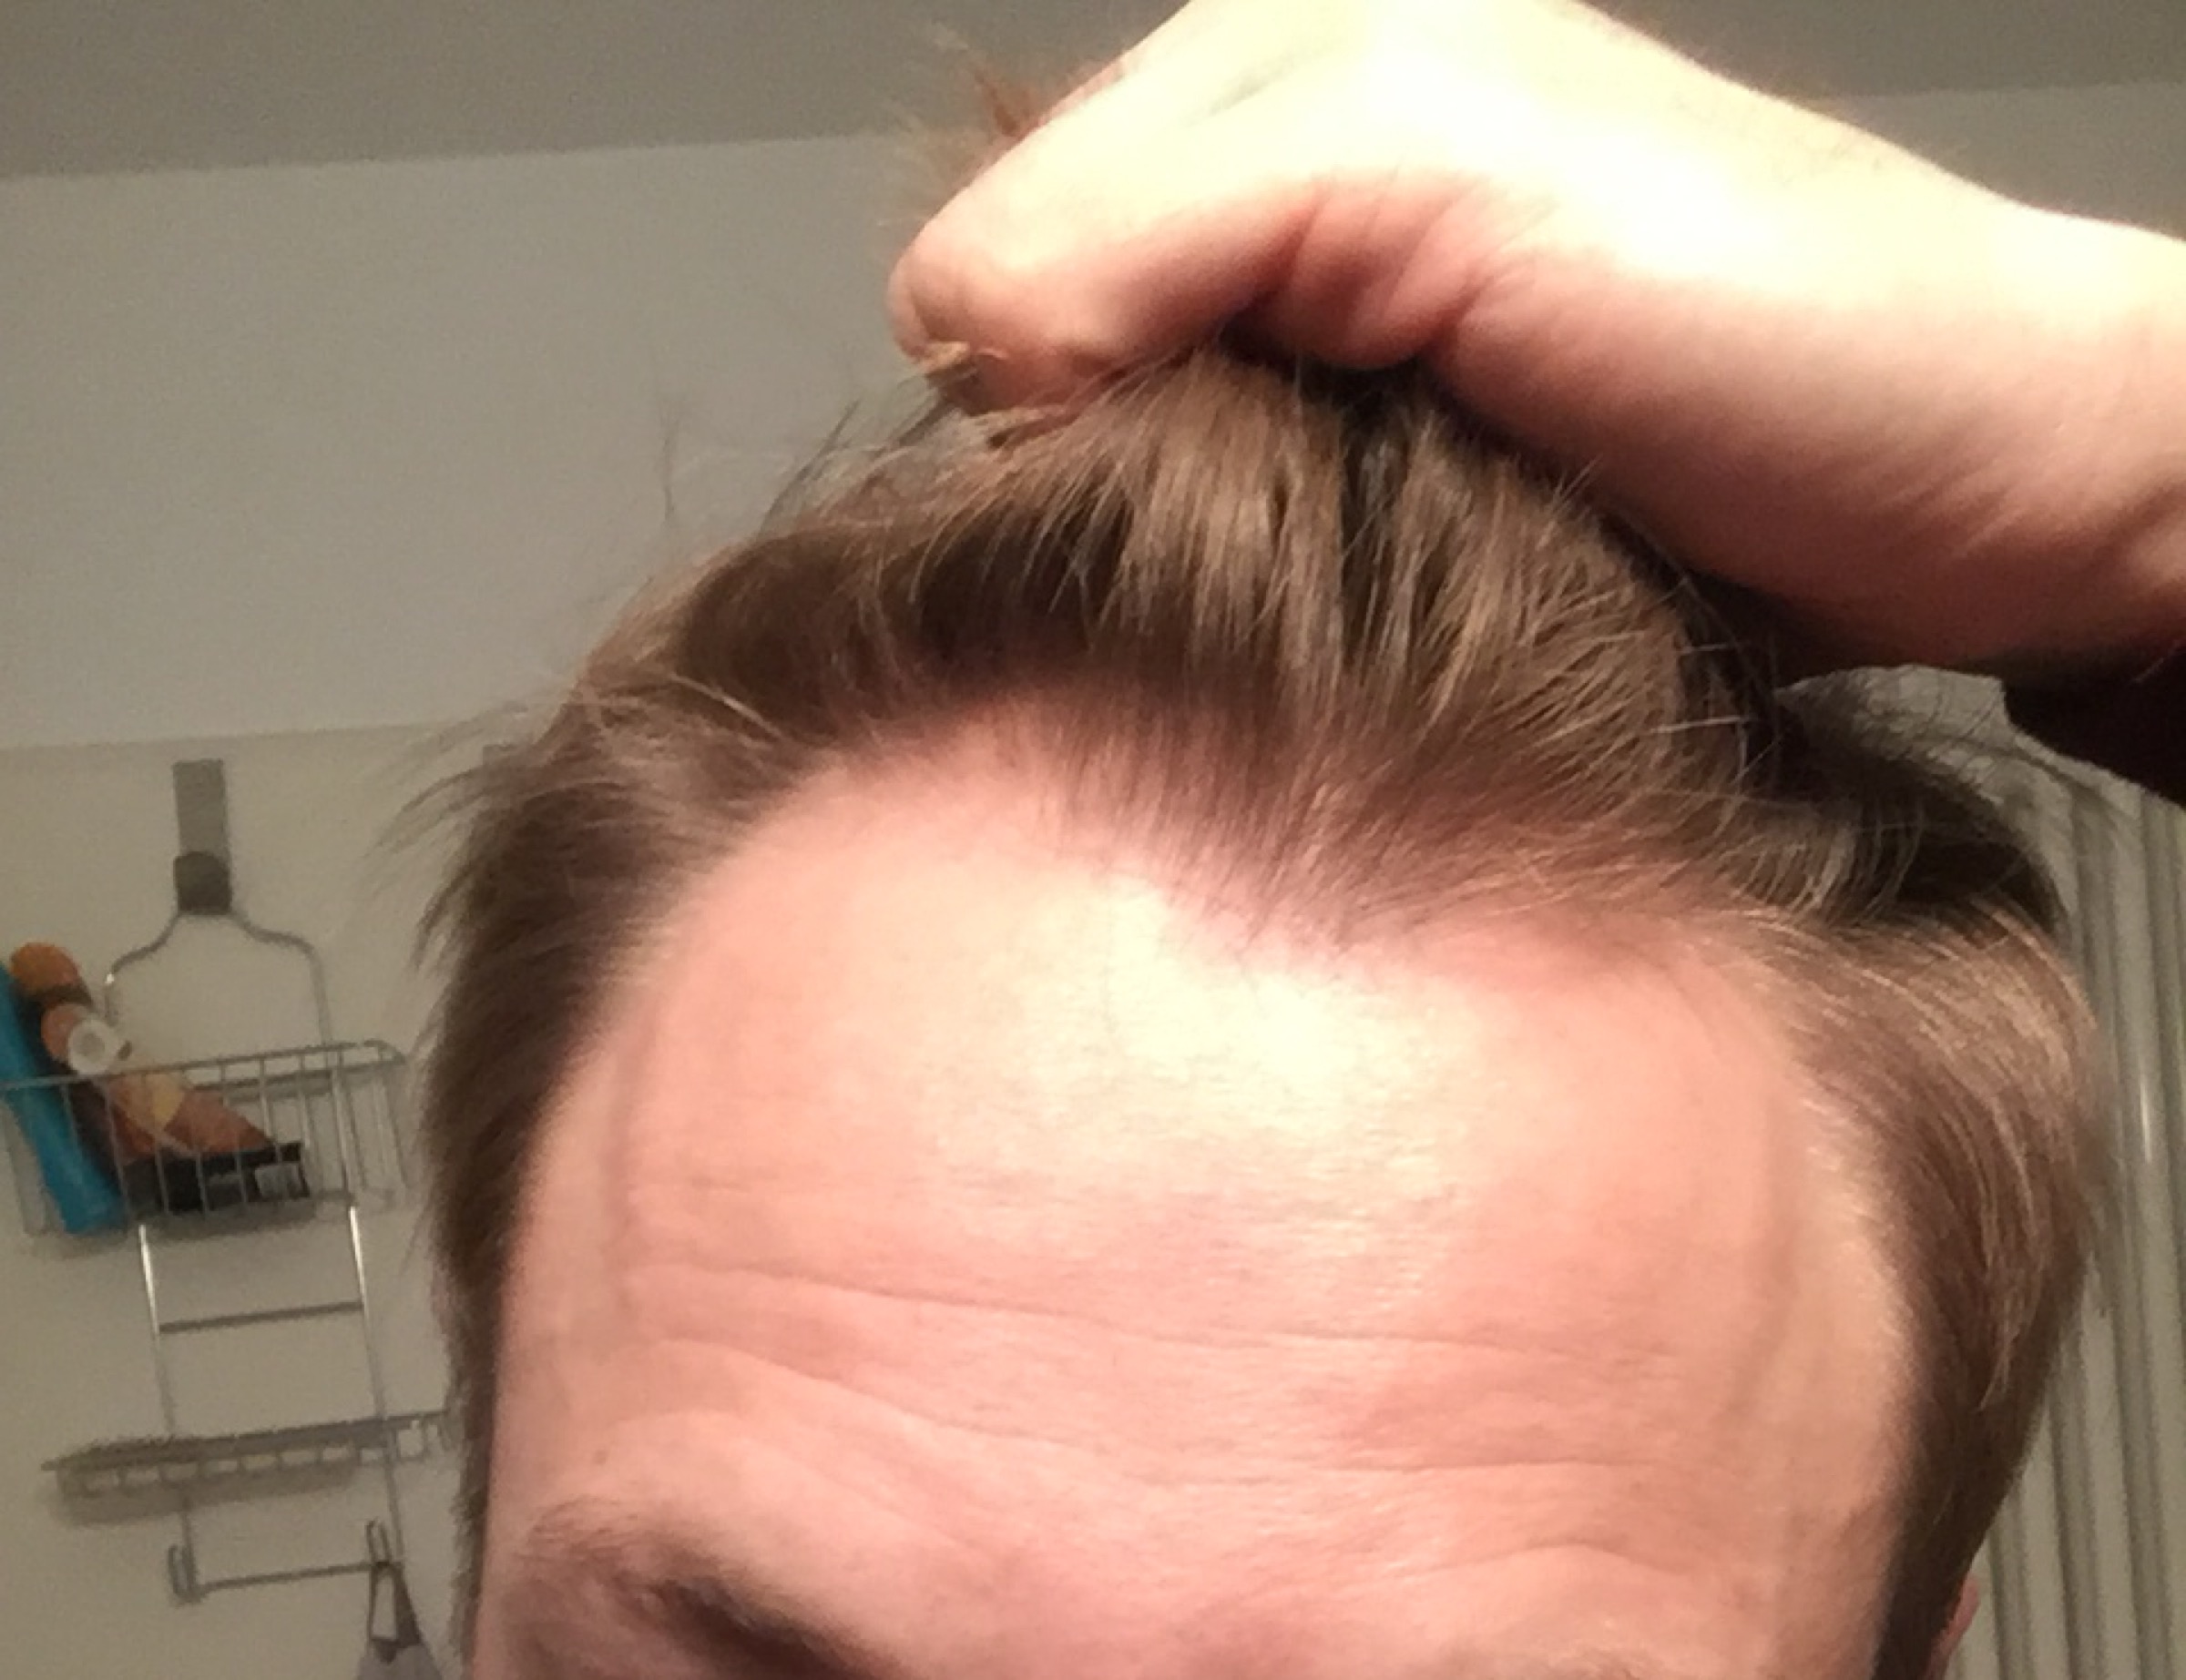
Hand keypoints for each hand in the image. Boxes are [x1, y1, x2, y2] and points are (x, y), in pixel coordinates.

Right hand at [890, 0, 2185, 670]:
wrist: (1993, 485)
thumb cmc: (1791, 333)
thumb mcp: (1427, 175)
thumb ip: (1143, 225)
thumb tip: (984, 375)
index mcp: (1276, 61)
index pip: (987, 267)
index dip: (1067, 400)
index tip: (1237, 472)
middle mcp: (1280, 171)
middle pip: (1041, 379)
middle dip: (1141, 473)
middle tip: (1329, 509)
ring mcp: (1334, 318)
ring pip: (1118, 485)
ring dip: (1211, 548)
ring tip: (1379, 541)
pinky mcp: (1385, 445)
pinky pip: (1225, 550)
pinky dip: (1272, 594)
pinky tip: (1387, 576)